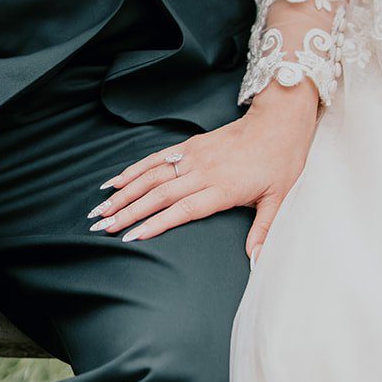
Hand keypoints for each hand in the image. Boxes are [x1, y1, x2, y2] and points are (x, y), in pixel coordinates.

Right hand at [87, 78, 319, 260]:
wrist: (278, 121)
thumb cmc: (281, 161)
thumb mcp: (279, 198)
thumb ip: (264, 230)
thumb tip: (257, 260)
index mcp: (223, 188)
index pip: (183, 210)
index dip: (156, 223)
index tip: (132, 236)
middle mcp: (203, 171)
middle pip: (159, 194)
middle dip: (129, 211)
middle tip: (102, 227)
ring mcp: (194, 155)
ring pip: (152, 176)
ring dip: (124, 192)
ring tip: (101, 208)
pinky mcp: (190, 144)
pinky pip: (157, 158)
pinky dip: (134, 169)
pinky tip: (115, 180)